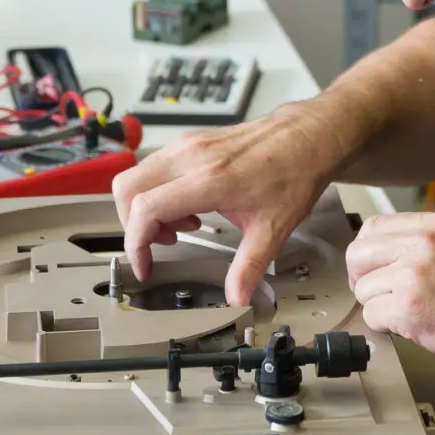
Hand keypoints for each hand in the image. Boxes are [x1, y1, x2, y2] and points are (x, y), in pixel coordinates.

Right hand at [112, 105, 345, 306]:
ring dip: (147, 207)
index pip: (146, 209)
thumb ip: (249, 267)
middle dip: (134, 225)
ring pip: (138, 176)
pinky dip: (159, 191)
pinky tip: (190, 207)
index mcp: (208, 180)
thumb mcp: (273, 229)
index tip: (145, 265)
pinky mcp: (191, 141)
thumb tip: (235, 297)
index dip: (136, 243)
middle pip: (127, 189)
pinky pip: (155, 167)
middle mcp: (190, 157)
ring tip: (183, 226)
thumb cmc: (294, 173)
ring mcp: (188, 145)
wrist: (307, 137)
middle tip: (162, 244)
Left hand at [346, 211, 434, 375]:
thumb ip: (430, 245)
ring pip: (363, 289)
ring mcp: (413, 272)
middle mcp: (423, 242)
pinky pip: (371, 316)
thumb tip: (394, 256)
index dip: (369, 253)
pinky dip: (387, 327)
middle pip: (357, 253)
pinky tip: (413, 328)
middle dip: (362, 279)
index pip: (375, 226)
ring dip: (379, 306)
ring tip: (408, 315)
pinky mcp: (408, 306)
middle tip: (377, 295)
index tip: (374, 268)